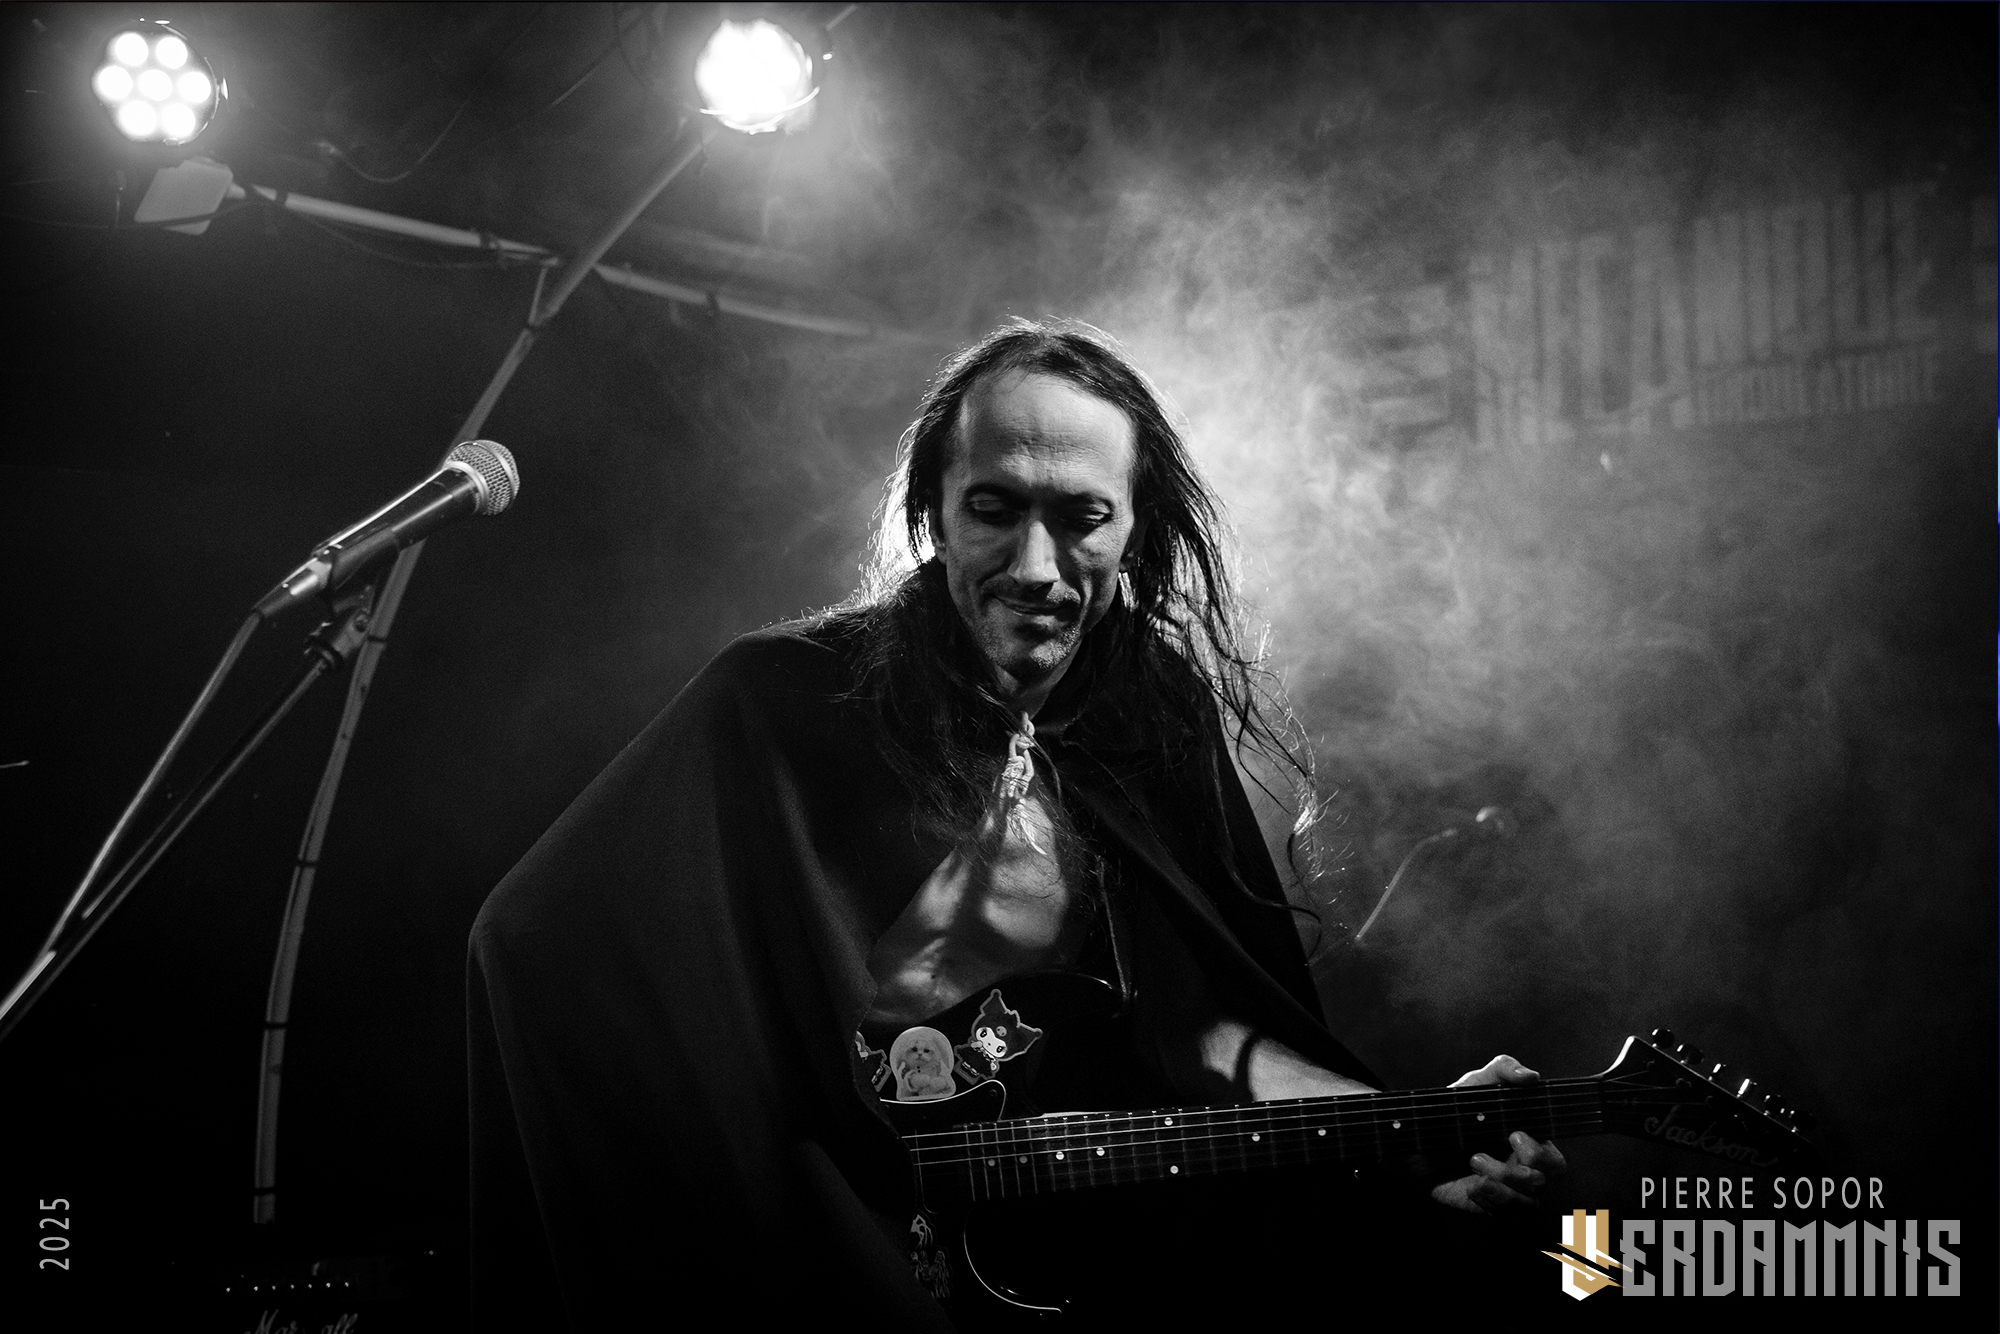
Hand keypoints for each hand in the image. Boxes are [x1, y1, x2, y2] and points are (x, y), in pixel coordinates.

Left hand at [1429, 1054, 1566, 1214]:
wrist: (1419, 1145)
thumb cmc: (1454, 1113)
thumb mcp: (1476, 1085)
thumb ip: (1504, 1070)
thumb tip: (1531, 1077)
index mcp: (1530, 1141)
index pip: (1556, 1154)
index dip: (1541, 1149)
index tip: (1513, 1133)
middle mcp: (1527, 1168)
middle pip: (1553, 1174)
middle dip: (1528, 1162)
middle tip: (1498, 1144)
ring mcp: (1513, 1190)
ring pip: (1532, 1198)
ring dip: (1502, 1178)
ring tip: (1473, 1160)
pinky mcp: (1496, 1207)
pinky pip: (1511, 1213)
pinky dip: (1493, 1199)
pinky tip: (1473, 1186)